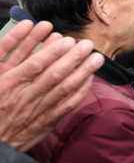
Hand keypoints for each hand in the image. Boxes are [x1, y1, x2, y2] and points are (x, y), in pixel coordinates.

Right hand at [0, 20, 103, 152]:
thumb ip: (6, 62)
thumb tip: (20, 40)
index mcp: (9, 84)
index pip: (35, 64)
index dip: (52, 51)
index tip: (67, 40)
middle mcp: (25, 96)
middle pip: (54, 74)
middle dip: (73, 58)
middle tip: (87, 44)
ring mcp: (38, 110)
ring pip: (64, 88)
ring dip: (82, 72)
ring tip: (96, 59)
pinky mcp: (47, 122)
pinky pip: (67, 105)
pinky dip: (80, 92)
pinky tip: (90, 79)